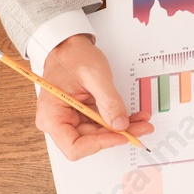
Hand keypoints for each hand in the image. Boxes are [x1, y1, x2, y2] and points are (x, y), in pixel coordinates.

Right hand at [36, 35, 153, 159]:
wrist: (68, 46)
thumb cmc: (72, 57)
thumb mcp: (94, 75)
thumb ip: (109, 101)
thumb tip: (121, 125)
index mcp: (52, 116)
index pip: (75, 146)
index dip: (101, 143)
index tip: (122, 134)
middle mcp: (57, 122)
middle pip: (91, 142)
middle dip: (118, 135)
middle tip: (142, 128)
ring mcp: (70, 120)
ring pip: (100, 136)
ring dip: (122, 130)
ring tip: (142, 121)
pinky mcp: (81, 117)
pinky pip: (101, 125)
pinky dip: (118, 122)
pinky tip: (133, 117)